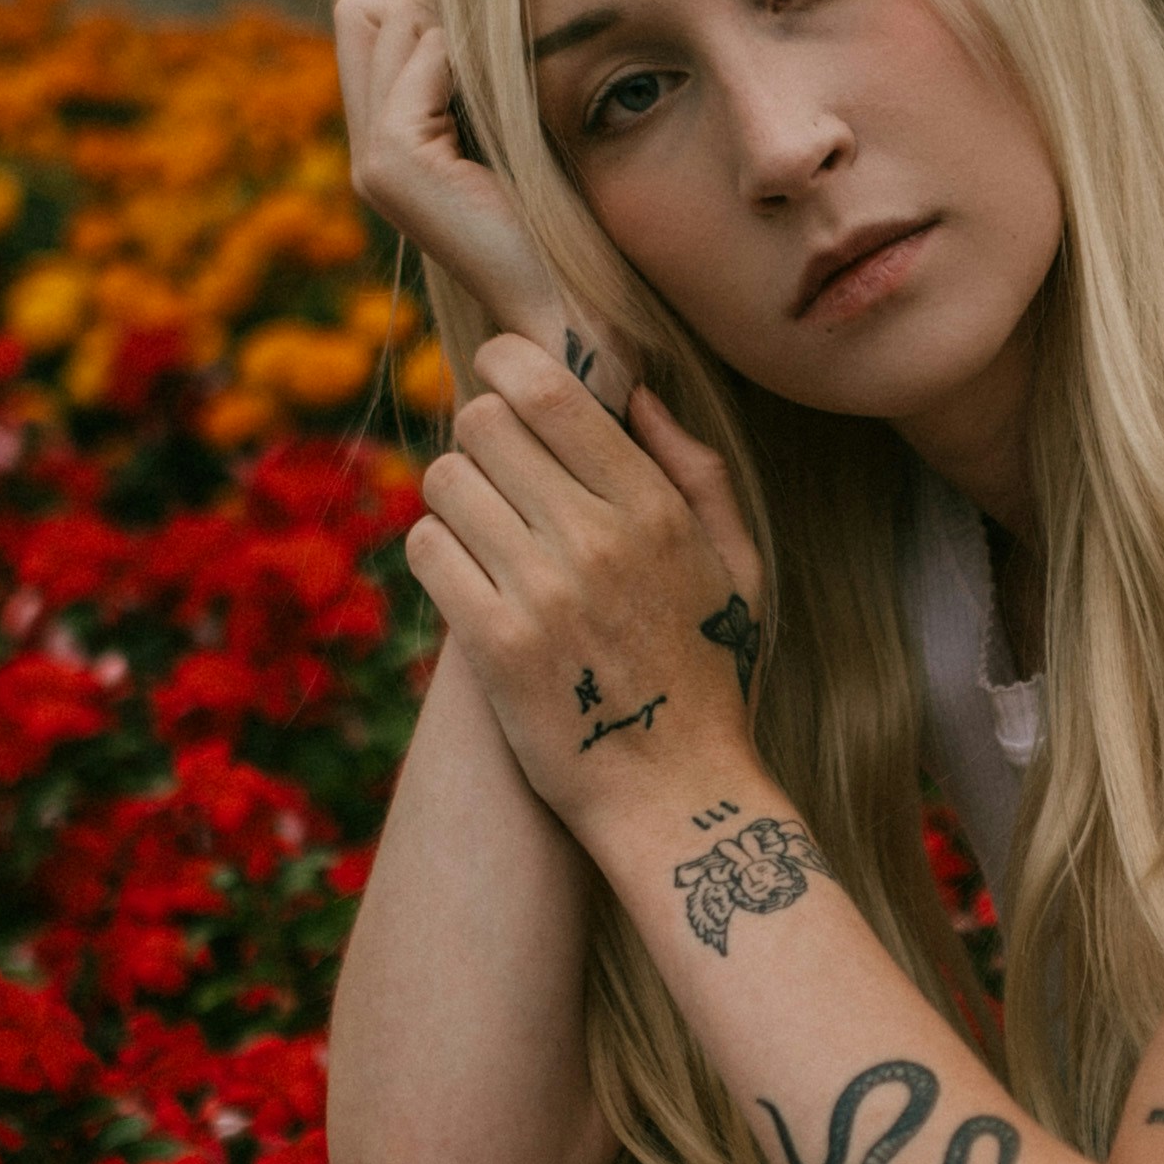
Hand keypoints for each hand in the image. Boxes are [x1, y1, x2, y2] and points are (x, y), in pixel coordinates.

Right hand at [333, 0, 569, 360]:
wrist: (561, 295)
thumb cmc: (552, 210)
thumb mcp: (496, 125)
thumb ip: (459, 76)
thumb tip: (446, 2)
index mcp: (382, 144)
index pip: (362, 20)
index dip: (423, 19)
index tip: (478, 72)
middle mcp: (364, 150)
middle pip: (363, 11)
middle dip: (430, 18)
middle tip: (485, 82)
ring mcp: (372, 157)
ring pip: (394, 22)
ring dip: (456, 39)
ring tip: (494, 105)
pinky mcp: (393, 159)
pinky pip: (425, 54)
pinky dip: (467, 63)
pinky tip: (495, 116)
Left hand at [399, 336, 774, 834]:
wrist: (679, 796)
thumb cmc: (711, 675)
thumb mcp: (737, 566)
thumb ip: (696, 471)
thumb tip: (638, 394)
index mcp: (654, 506)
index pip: (545, 387)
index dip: (503, 367)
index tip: (501, 383)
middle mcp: (596, 537)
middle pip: (481, 423)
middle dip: (480, 440)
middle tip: (499, 478)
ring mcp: (541, 592)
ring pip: (444, 482)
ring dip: (455, 500)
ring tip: (487, 537)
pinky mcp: (494, 646)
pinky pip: (426, 550)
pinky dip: (437, 556)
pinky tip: (469, 582)